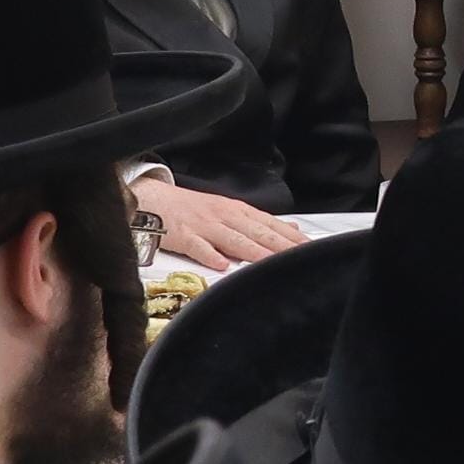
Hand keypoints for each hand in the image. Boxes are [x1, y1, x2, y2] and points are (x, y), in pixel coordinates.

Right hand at [131, 178, 308, 271]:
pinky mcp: (182, 236)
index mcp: (238, 212)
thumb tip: (292, 228)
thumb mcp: (231, 211)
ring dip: (254, 252)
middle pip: (257, 233)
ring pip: (233, 240)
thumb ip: (260, 223)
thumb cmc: (194, 209)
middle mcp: (226, 217)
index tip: (310, 248)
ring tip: (271, 263)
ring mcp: (204, 226)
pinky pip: (198, 247)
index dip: (291, 237)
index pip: (271, 225)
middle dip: (280, 245)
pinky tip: (222, 264)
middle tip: (300, 257)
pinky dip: (209, 255)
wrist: (153, 199)